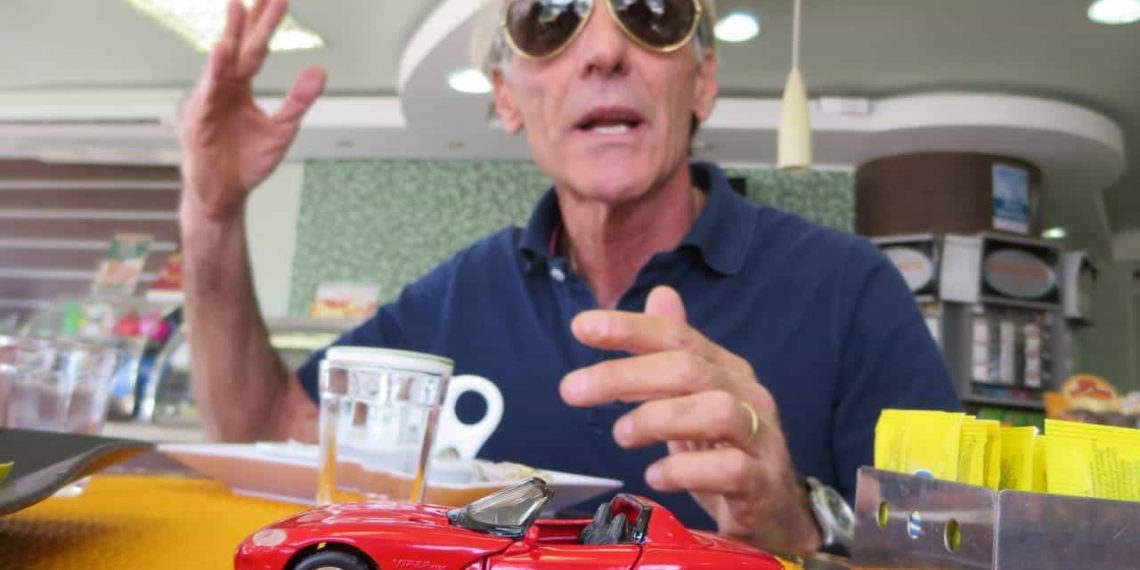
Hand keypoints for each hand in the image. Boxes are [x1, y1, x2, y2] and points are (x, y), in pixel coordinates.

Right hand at [179, 0, 325, 221]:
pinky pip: (209, 90)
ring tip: (238, 6)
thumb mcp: (282, 129)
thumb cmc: (246, 163)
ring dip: (231, 34)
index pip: (255, 48)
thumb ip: (299, 99)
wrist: (224, 196)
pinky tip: (222, 49)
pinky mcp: (200, 120)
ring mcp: (208, 101)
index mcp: (238, 86)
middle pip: (240, 47)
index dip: (265, 23)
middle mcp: (222, 87)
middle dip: (252, 18)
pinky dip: (216, 69)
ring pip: (222, 63)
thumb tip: (319, 70)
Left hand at [559, 286, 821, 551]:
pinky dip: (685, 470)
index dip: (629, 328)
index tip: (581, 327)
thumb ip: (673, 353)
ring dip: (657, 418)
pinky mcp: (762, 484)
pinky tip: (655, 475)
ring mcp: (761, 439)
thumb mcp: (694, 400)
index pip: (677, 337)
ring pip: (717, 412)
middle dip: (625, 374)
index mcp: (726, 370)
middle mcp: (747, 396)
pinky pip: (730, 469)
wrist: (777, 512)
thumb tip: (659, 294)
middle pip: (689, 369)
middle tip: (572, 389)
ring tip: (620, 434)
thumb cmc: (726, 452)